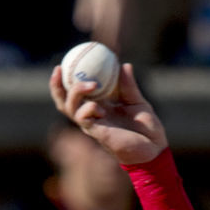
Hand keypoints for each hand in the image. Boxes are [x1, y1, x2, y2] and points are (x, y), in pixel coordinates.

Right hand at [48, 62, 166, 165]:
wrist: (153, 148)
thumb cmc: (146, 127)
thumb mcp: (137, 101)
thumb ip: (128, 85)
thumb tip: (124, 65)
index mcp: (99, 105)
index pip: (76, 93)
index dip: (67, 79)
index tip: (66, 61)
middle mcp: (92, 115)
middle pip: (64, 102)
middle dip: (56, 86)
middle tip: (60, 69)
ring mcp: (93, 125)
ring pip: (70, 108)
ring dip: (76, 92)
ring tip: (92, 84)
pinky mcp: (97, 133)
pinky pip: (84, 119)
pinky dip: (88, 109)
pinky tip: (100, 108)